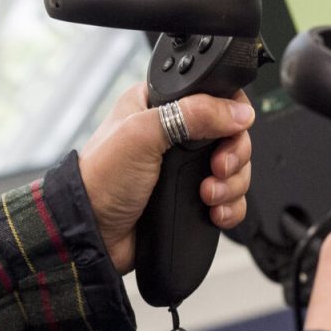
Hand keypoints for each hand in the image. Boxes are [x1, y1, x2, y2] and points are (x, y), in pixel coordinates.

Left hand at [77, 83, 253, 274]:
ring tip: (208, 195)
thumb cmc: (100, 180)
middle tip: (217, 168)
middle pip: (232, 135)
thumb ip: (192, 114)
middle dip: (233, 155)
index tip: (229, 131)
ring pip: (235, 168)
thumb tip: (238, 112)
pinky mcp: (191, 197)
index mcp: (160, 105)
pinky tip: (213, 210)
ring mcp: (185, 168)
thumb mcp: (143, 134)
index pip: (213, 96)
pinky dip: (229, 206)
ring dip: (231, 184)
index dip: (230, 112)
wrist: (93, 233)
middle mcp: (176, 134)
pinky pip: (230, 198)